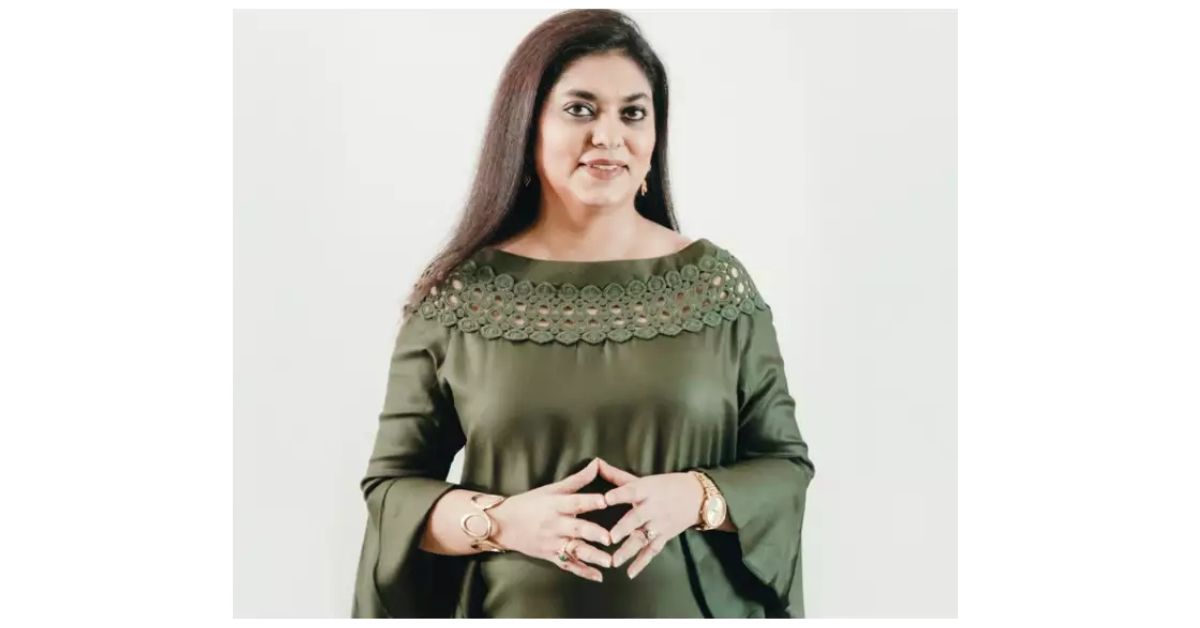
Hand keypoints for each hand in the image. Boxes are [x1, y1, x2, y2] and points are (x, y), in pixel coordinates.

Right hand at [489, 457, 613, 581]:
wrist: (503, 524)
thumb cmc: (529, 503)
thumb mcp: (551, 489)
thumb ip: (577, 479)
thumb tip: (597, 463)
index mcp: (555, 504)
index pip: (574, 502)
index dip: (589, 501)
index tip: (605, 501)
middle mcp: (555, 524)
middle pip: (576, 528)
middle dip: (593, 533)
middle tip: (609, 538)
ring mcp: (552, 542)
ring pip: (574, 550)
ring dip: (592, 556)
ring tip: (609, 561)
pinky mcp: (550, 556)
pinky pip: (568, 565)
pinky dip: (583, 572)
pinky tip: (598, 576)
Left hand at [599, 459, 705, 579]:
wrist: (697, 496)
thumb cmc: (664, 486)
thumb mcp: (642, 479)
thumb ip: (617, 476)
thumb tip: (596, 463)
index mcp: (645, 489)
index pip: (631, 491)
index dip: (619, 494)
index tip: (605, 499)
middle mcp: (652, 507)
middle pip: (637, 518)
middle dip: (624, 528)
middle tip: (611, 538)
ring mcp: (659, 524)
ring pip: (643, 538)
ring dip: (629, 551)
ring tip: (614, 561)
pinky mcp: (665, 536)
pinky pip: (652, 551)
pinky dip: (642, 563)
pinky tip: (630, 573)